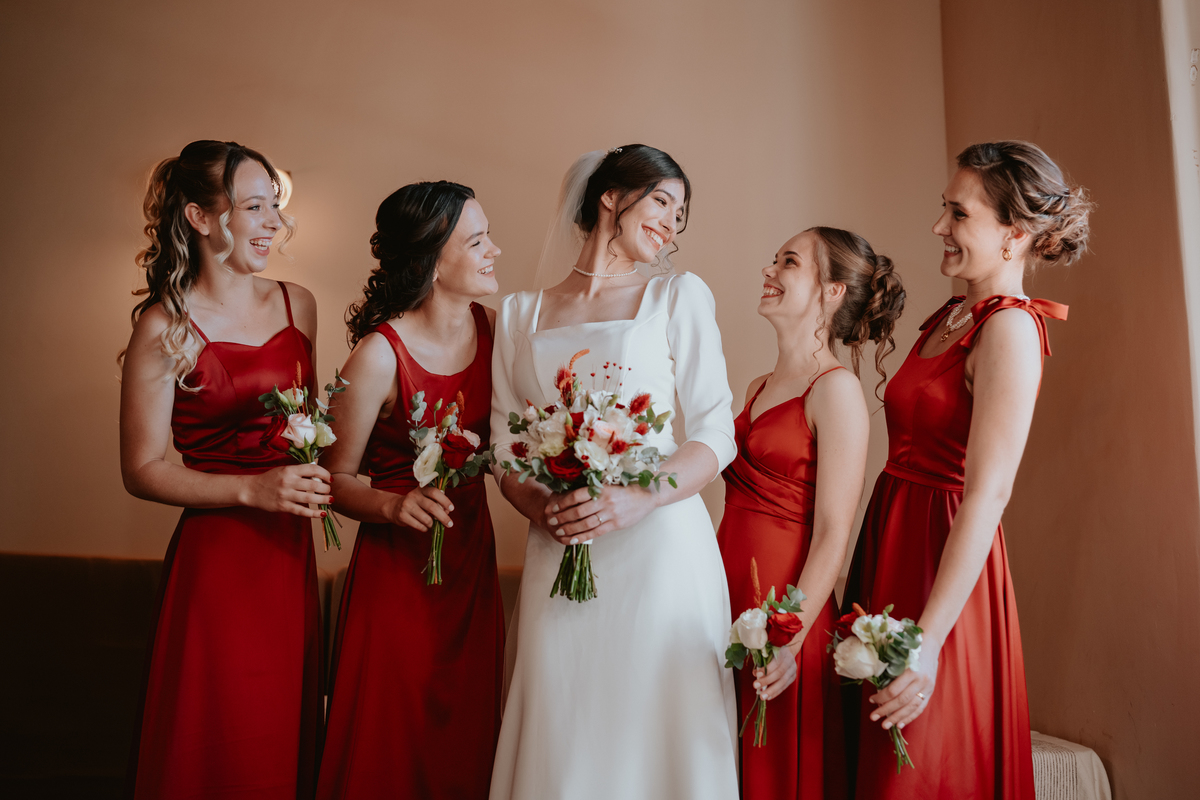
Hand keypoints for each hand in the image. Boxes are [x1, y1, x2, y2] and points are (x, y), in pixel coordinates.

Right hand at [242, 463, 331, 517]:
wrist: (251, 490)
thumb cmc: (270, 479)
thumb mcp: (284, 470)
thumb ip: (299, 472)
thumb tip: (319, 476)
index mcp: (290, 470)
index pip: (312, 469)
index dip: (324, 474)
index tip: (330, 479)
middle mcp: (288, 482)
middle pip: (313, 484)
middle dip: (326, 488)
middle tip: (330, 490)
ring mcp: (285, 495)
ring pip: (309, 498)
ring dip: (323, 500)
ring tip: (330, 500)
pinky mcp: (283, 506)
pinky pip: (301, 511)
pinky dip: (313, 513)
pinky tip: (322, 514)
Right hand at [386, 486, 453, 531]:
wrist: (394, 507)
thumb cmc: (416, 503)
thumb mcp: (425, 498)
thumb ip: (436, 502)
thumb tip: (447, 512)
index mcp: (421, 489)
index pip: (435, 492)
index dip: (445, 500)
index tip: (452, 509)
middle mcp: (414, 496)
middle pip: (432, 507)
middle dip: (443, 517)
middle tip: (450, 524)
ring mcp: (407, 505)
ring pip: (426, 518)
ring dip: (432, 524)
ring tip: (433, 524)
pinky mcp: (402, 516)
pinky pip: (418, 525)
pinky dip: (425, 528)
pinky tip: (425, 527)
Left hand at [542, 484, 658, 544]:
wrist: (646, 496)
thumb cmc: (626, 489)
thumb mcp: (609, 484)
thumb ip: (594, 490)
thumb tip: (572, 496)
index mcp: (601, 488)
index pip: (577, 495)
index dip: (564, 502)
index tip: (554, 507)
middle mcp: (604, 500)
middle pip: (578, 511)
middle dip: (563, 517)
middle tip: (552, 521)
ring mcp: (610, 513)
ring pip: (585, 523)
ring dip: (570, 528)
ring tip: (559, 531)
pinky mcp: (616, 524)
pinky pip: (596, 532)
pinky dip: (582, 536)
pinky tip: (573, 539)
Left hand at [753, 649, 797, 700]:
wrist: (788, 652)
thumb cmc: (774, 652)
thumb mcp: (768, 652)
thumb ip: (762, 661)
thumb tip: (755, 673)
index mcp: (783, 652)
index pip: (776, 662)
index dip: (767, 669)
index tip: (757, 673)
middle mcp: (790, 661)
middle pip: (779, 673)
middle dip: (767, 681)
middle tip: (756, 686)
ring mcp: (792, 670)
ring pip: (783, 682)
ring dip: (771, 690)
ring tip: (762, 696)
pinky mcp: (793, 677)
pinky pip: (784, 686)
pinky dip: (776, 692)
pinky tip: (769, 697)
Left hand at [869, 639, 939, 730]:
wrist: (930, 644)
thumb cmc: (910, 647)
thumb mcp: (898, 655)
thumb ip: (889, 670)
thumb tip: (875, 686)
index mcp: (911, 671)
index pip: (894, 690)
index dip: (881, 697)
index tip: (871, 700)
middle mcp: (921, 681)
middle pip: (901, 701)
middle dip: (886, 711)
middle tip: (873, 717)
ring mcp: (927, 688)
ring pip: (911, 707)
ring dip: (897, 718)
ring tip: (885, 725)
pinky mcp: (930, 692)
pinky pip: (920, 708)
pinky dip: (910, 717)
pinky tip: (900, 724)